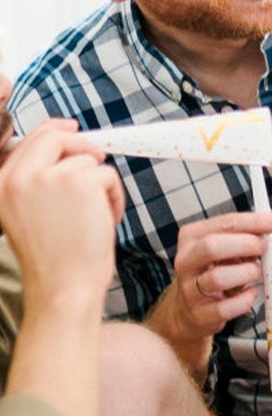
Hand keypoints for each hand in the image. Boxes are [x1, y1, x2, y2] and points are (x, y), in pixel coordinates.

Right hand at [0, 120, 122, 307]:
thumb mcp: (29, 213)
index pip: (28, 141)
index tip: (72, 129)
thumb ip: (37, 180)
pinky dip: (115, 195)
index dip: (54, 130)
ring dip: (101, 185)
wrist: (63, 287)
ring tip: (96, 216)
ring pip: (88, 160)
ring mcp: (48, 177)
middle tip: (99, 160)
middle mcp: (18, 177)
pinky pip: (108, 174)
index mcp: (2, 185)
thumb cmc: (54, 257)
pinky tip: (106, 220)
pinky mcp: (79, 182)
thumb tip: (65, 145)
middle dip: (83, 145)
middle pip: (55, 137)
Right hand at [162, 207, 271, 343]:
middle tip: (265, 248)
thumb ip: (254, 230)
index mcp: (192, 237)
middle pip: (212, 246)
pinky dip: (245, 300)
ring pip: (218, 278)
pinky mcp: (199, 314)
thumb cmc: (215, 270)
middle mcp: (186, 261)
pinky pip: (225, 308)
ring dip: (247, 273)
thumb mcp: (230, 246)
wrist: (188, 310)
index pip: (225, 223)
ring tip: (256, 272)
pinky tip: (250, 293)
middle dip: (247, 245)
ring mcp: (189, 289)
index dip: (256, 221)